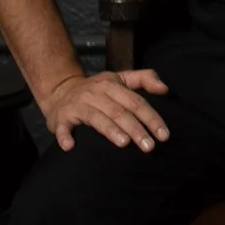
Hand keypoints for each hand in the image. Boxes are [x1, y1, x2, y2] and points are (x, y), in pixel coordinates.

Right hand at [39, 70, 170, 151]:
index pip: (136, 102)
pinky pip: (62, 127)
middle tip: (149, 146)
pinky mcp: (61, 117)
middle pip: (119, 112)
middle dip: (136, 129)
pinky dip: (64, 136)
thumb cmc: (97, 89)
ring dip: (110, 130)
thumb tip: (165, 89)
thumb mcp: (121, 78)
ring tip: (124, 143)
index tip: (164, 135)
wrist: (59, 89)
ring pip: (96, 118)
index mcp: (112, 85)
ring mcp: (77, 105)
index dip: (151, 118)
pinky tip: (70, 146)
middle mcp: (95, 94)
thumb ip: (145, 78)